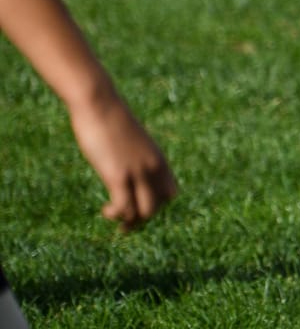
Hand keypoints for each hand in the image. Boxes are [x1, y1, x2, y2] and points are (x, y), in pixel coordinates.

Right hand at [70, 98, 178, 230]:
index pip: (171, 193)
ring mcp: (138, 172)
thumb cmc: (110, 119)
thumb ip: (134, 154)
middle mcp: (153, 168)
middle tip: (125, 225)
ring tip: (113, 217)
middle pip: (158, 206)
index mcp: (158, 159)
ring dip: (129, 221)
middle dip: (142, 219)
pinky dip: (116, 215)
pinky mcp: (118, 175)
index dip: (158, 204)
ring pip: (144, 212)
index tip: (140, 207)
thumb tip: (125, 161)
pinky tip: (105, 211)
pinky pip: (124, 207)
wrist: (100, 104)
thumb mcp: (130, 139)